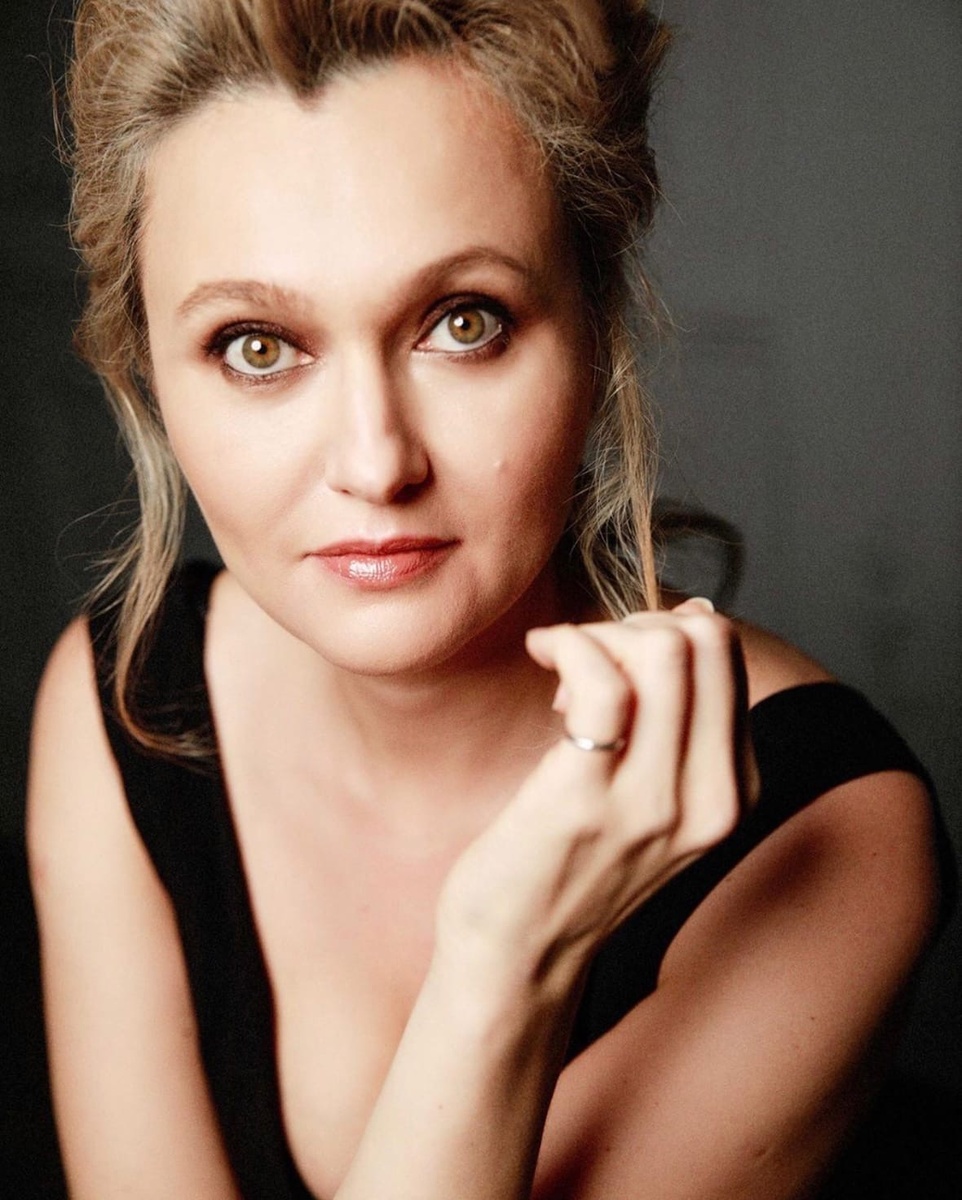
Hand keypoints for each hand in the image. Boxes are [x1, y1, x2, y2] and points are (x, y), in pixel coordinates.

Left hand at [435, 599, 757, 995]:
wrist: (518, 957)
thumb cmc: (573, 863)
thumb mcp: (658, 796)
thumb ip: (683, 719)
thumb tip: (697, 615)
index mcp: (734, 790)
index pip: (726, 656)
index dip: (663, 631)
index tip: (615, 661)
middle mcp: (711, 799)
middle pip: (706, 641)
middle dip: (636, 622)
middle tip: (587, 655)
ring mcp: (653, 803)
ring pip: (664, 652)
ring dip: (599, 633)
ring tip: (561, 662)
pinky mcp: (584, 802)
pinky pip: (599, 683)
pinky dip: (569, 645)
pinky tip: (543, 654)